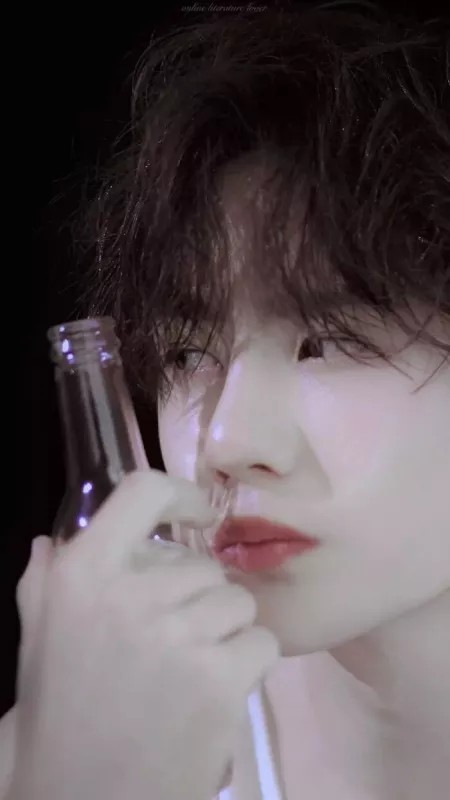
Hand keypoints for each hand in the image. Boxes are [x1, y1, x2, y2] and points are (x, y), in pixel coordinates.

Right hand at [11, 471, 278, 799]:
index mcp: (83, 574)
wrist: (84, 797)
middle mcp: (132, 595)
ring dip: (224, 632)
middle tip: (173, 642)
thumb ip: (45, 583)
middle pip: (205, 566)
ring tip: (191, 669)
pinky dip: (248, 664)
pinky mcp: (218, 679)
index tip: (196, 514)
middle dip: (198, 600)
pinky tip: (215, 689)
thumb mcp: (39, 639)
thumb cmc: (60, 713)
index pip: (144, 490)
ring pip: (237, 602)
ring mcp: (178, 637)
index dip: (180, 495)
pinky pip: (261, 641)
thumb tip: (49, 542)